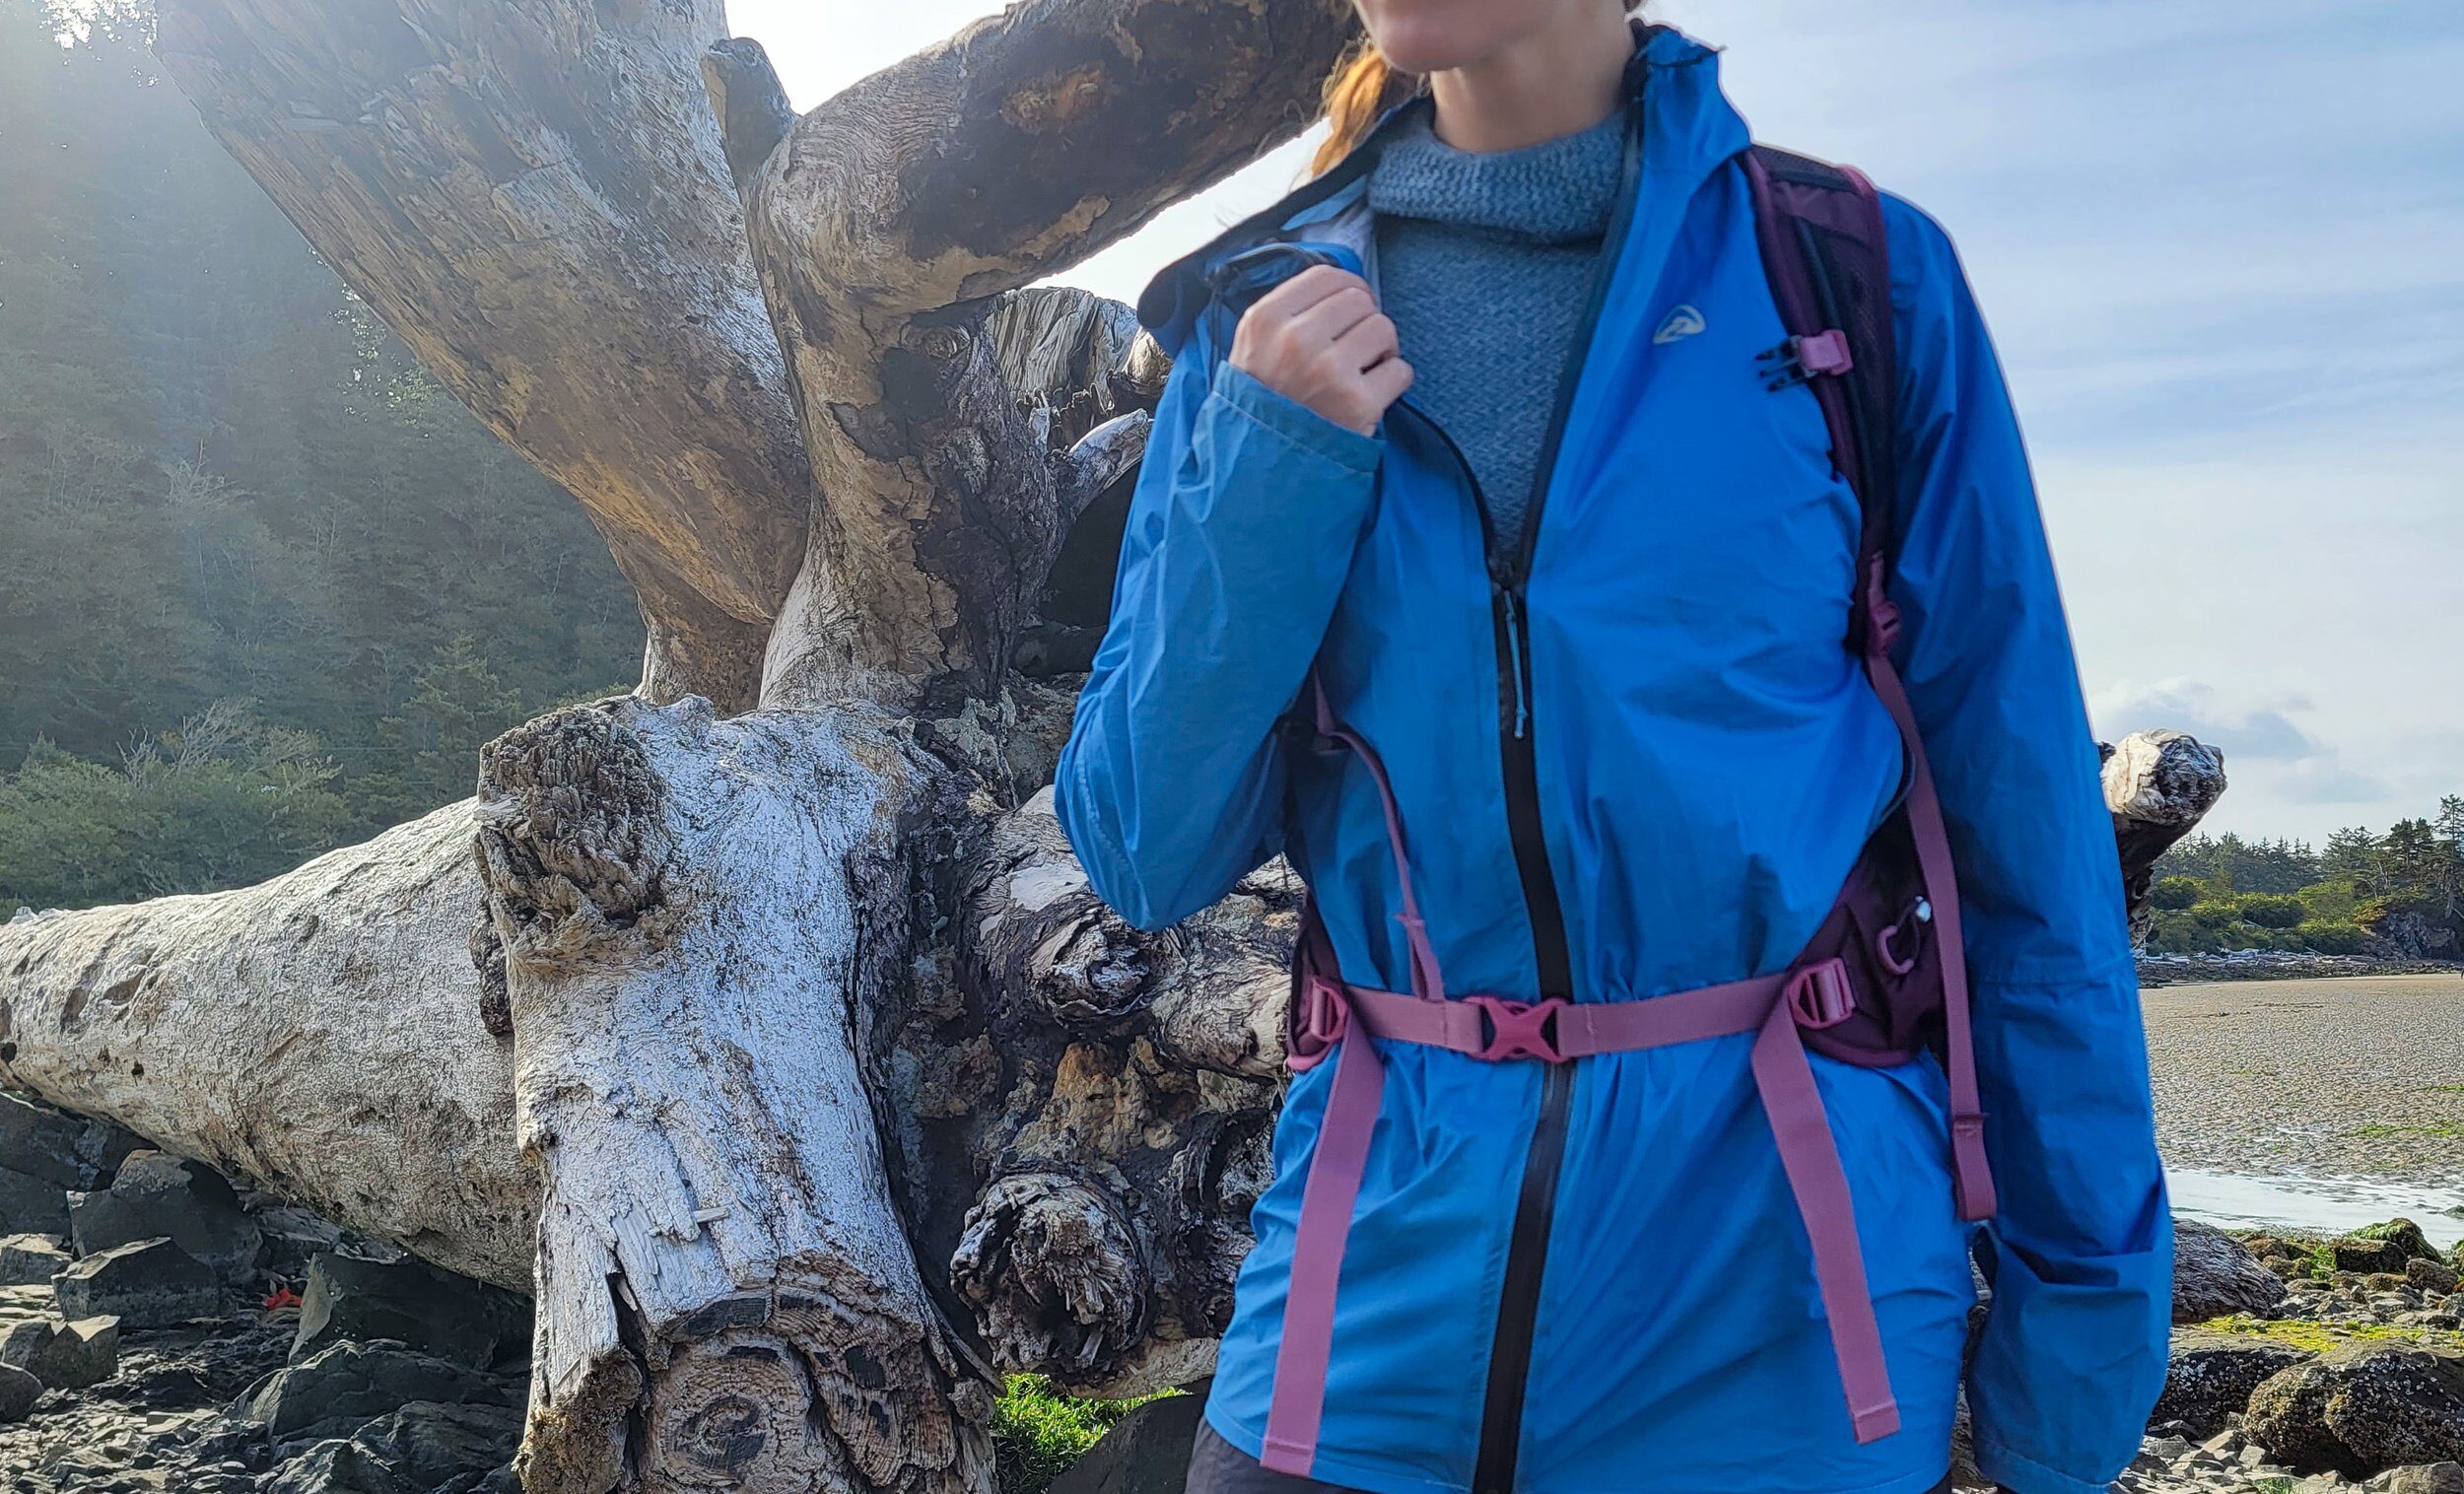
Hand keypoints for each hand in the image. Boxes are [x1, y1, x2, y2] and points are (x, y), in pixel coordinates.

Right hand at [1227, 264, 1412, 437]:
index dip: (1348, 287)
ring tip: (1364, 369)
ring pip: (1383, 327)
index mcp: (1265, 320)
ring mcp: (1328, 371)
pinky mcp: (1358, 403)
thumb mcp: (1252, 347)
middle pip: (1359, 299)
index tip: (1354, 305)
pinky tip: (1373, 394)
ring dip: (1383, 348)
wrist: (1260, 467)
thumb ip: (1287, 312)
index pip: (1326, 276)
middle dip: (1364, 320)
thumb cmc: (1262, 403)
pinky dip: (1394, 381)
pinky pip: (1400, 369)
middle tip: (1357, 347)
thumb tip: (1341, 287)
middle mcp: (1295, 340)